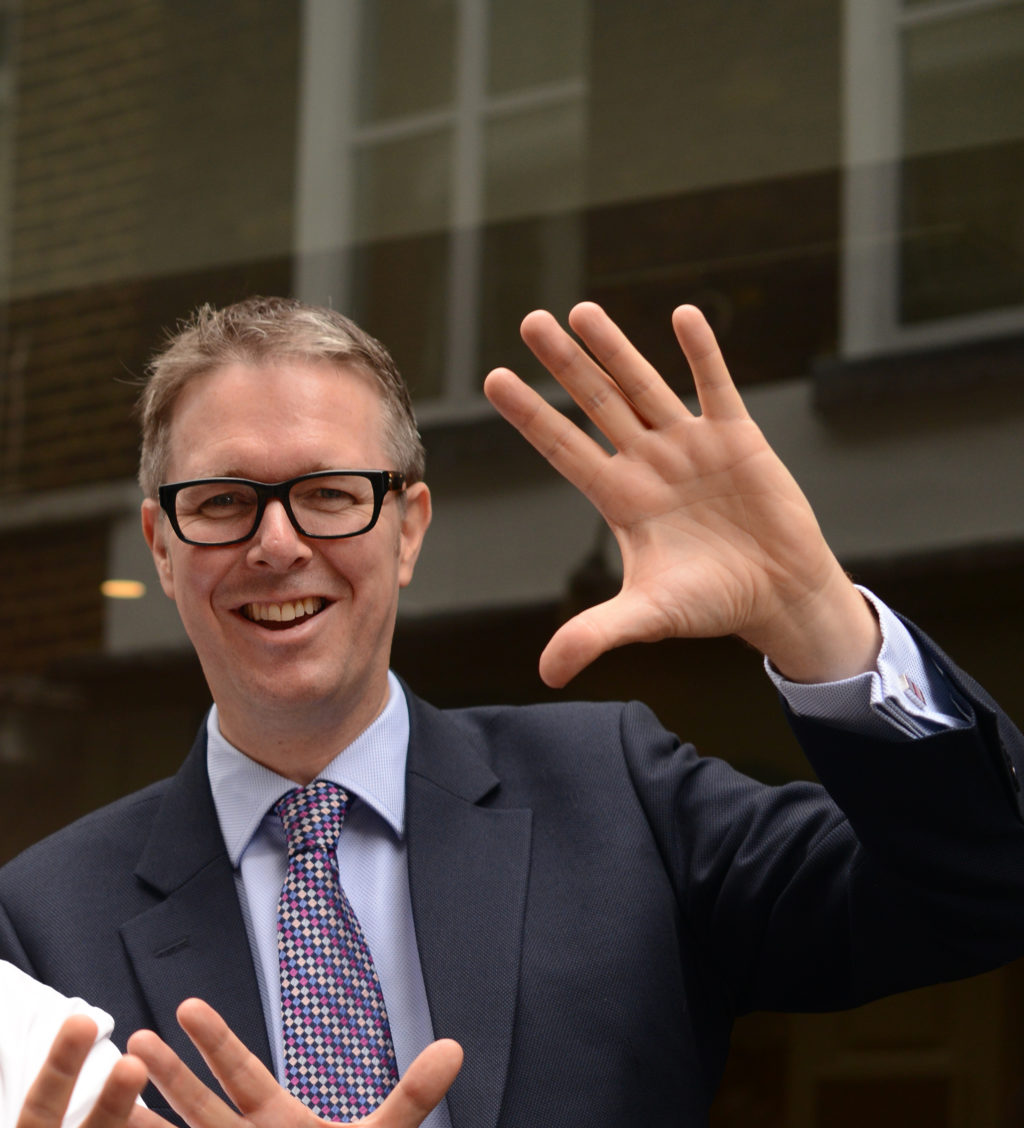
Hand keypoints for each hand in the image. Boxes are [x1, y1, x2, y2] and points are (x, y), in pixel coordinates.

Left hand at [484, 302, 877, 687]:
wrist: (778, 594)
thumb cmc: (710, 603)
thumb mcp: (647, 617)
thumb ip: (596, 635)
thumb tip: (547, 673)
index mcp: (618, 498)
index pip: (562, 447)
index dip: (530, 414)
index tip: (494, 379)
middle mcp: (646, 463)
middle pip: (595, 403)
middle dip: (563, 364)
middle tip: (530, 320)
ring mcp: (690, 446)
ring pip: (644, 386)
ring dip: (616, 349)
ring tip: (583, 310)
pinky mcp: (739, 438)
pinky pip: (715, 387)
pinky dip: (700, 353)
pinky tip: (681, 315)